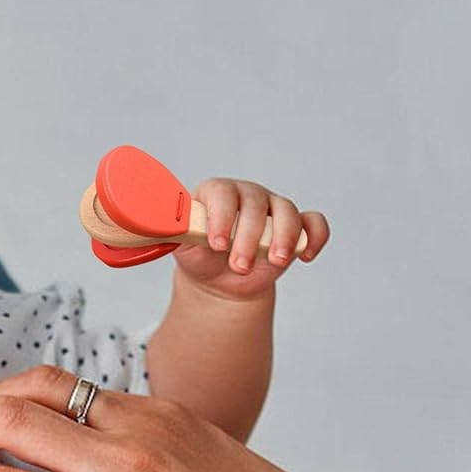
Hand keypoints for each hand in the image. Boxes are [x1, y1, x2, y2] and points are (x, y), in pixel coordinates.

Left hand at [174, 178, 329, 299]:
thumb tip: (155, 225)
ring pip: (288, 210)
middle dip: (249, 237)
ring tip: (274, 263)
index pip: (221, 192)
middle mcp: (246, 195)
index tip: (217, 243)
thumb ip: (173, 233)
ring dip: (283, 238)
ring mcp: (274, 208)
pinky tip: (306, 256)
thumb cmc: (199, 256)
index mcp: (215, 193)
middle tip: (239, 265)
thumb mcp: (181, 248)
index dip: (222, 215)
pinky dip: (315, 237)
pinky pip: (314, 223)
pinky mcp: (295, 227)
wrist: (218, 280)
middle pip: (256, 203)